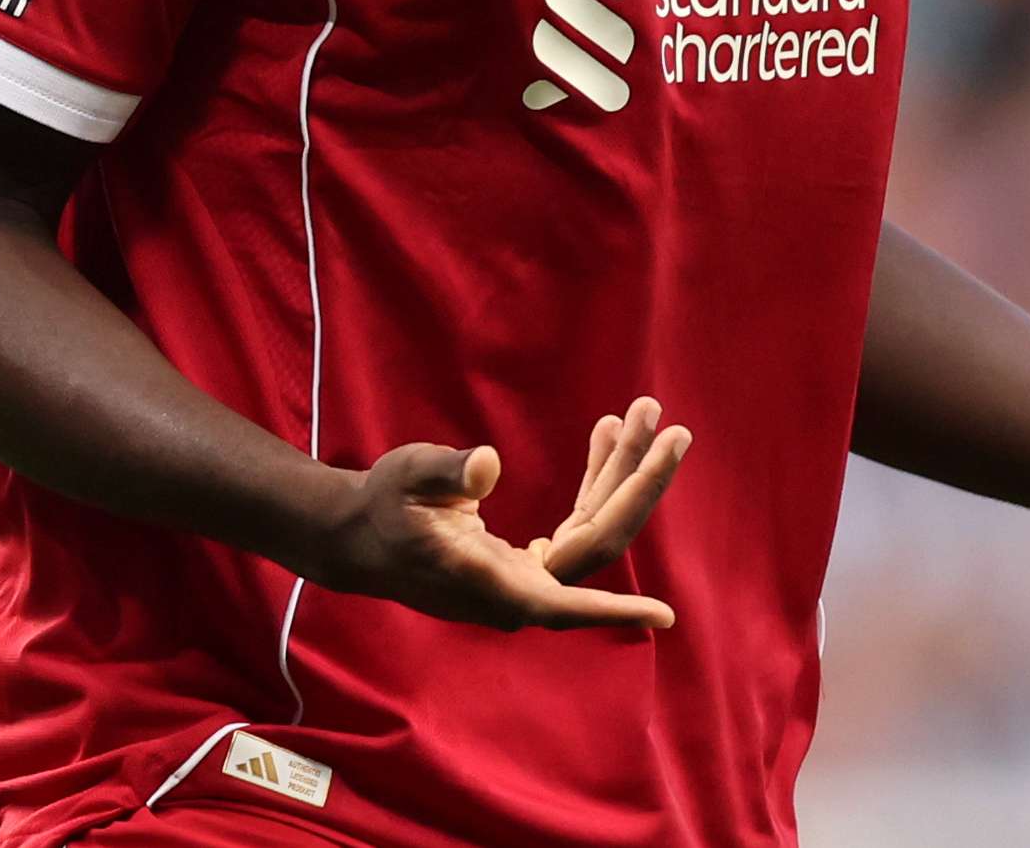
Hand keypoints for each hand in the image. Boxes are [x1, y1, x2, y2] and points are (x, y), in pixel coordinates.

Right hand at [301, 397, 692, 630]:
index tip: (665, 616)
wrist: (356, 534)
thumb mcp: (406, 477)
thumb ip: (446, 473)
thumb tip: (487, 466)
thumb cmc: (380, 506)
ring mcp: (525, 578)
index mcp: (492, 583)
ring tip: (642, 414)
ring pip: (593, 527)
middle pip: (598, 541)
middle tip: (673, 429)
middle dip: (638, 484)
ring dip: (621, 472)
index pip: (566, 598)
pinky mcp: (526, 563)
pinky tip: (607, 436)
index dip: (615, 610)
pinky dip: (597, 480)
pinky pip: (578, 523)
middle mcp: (517, 590)